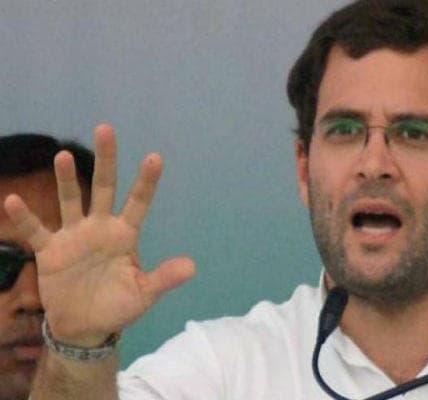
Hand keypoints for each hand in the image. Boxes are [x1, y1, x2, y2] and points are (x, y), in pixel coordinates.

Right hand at [2, 124, 194, 345]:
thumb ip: (164, 278)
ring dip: (65, 180)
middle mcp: (100, 228)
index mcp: (125, 235)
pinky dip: (24, 219)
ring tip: (62, 155)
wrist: (85, 327)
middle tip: (106, 129)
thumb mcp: (144, 293)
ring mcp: (74, 236)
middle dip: (106, 160)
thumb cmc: (119, 306)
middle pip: (104, 187)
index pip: (138, 202)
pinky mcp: (50, 252)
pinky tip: (13, 201)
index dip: (146, 181)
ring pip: (70, 201)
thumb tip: (192, 267)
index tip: (155, 157)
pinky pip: (35, 232)